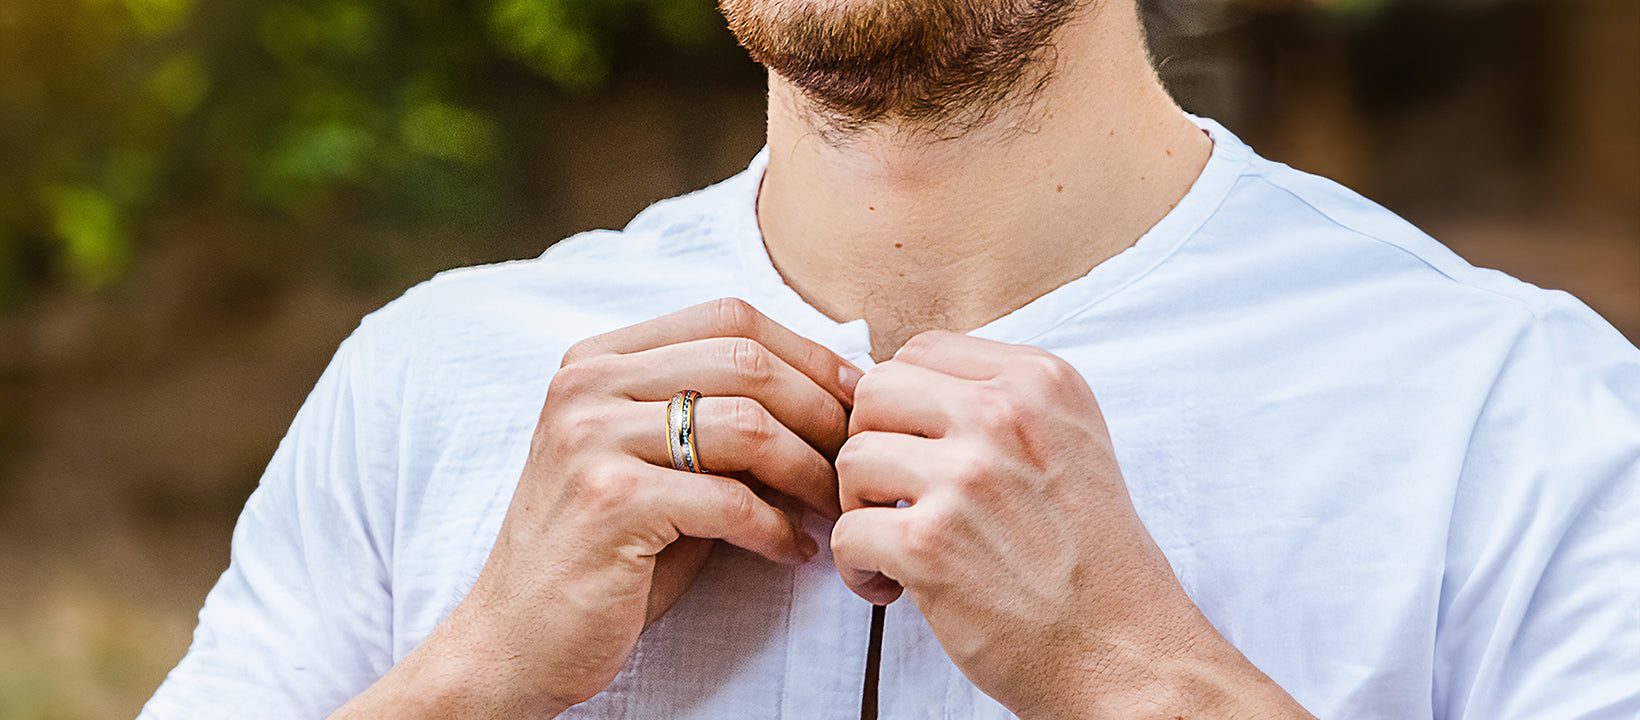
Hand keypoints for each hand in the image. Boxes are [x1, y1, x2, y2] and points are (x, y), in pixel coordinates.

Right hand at [331, 298, 860, 717]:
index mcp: (598, 359)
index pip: (729, 318)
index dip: (807, 353)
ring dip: (808, 471)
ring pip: (746, 425)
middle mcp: (587, 384)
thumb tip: (833, 399)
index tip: (856, 398)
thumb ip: (721, 421)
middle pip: (746, 360)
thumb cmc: (607, 552)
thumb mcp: (659, 465)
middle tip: (858, 456)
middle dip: (820, 409)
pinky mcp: (609, 503)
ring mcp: (591, 439)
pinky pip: (727, 500)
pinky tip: (793, 552)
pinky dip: (776, 528)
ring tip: (833, 507)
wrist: (517, 639)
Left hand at [830, 332, 1309, 718]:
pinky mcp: (932, 544)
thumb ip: (999, 404)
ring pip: (851, 459)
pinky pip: (845, 533)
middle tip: (894, 497)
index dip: (905, 405)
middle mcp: (1004, 416)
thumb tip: (902, 390)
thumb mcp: (1071, 443)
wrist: (1126, 651)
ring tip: (898, 546)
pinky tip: (893, 588)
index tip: (921, 452)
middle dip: (872, 446)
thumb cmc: (1094, 558)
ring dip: (859, 509)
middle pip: (875, 392)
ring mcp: (966, 478)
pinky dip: (856, 569)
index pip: (922, 350)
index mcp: (1040, 380)